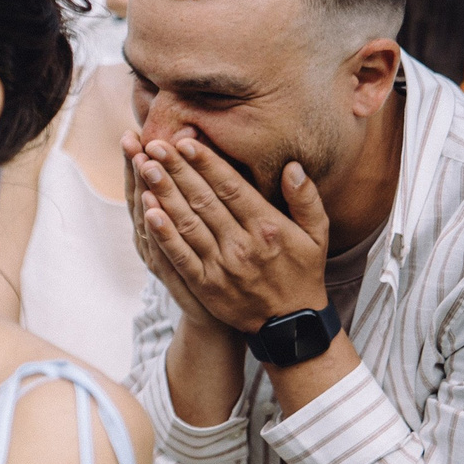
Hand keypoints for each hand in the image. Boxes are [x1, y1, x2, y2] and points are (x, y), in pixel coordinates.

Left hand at [127, 132, 328, 332]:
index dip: (206, 163)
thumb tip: (292, 166)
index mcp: (268, 226)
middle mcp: (243, 244)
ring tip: (145, 167)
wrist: (291, 323)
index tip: (185, 140)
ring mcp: (222, 265)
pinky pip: (180, 256)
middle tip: (155, 144)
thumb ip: (306, 198)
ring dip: (164, 194)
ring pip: (187, 223)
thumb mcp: (317, 233)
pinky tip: (147, 212)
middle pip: (203, 200)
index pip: (231, 187)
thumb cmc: (302, 270)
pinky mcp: (205, 284)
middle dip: (177, 170)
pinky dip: (163, 233)